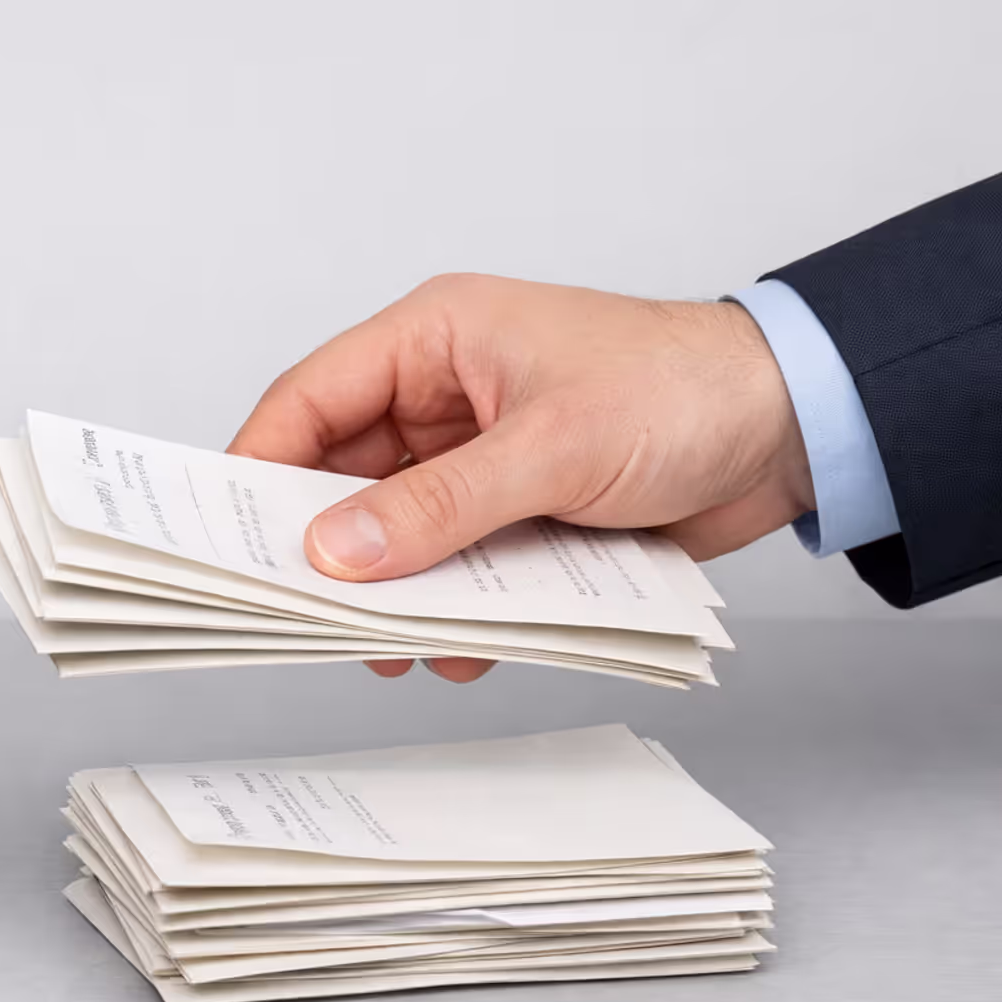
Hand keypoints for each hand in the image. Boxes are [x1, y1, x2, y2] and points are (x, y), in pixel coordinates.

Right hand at [228, 274, 812, 681]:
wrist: (792, 429)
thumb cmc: (682, 392)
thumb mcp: (551, 449)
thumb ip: (439, 506)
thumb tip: (336, 553)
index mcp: (434, 340)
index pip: (309, 400)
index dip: (257, 467)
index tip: (221, 538)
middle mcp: (442, 397)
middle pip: (341, 476)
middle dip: (326, 546)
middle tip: (295, 612)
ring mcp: (476, 459)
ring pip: (394, 532)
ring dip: (392, 590)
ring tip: (386, 646)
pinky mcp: (512, 513)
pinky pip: (451, 566)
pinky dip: (451, 609)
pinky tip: (460, 648)